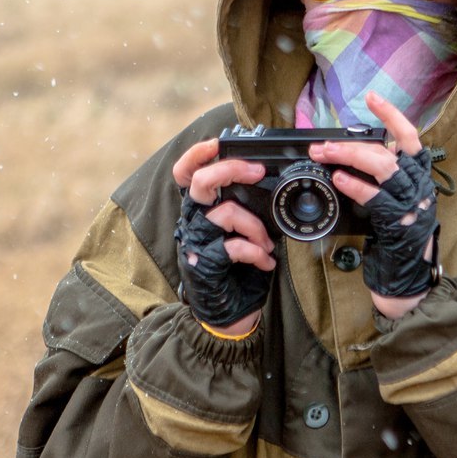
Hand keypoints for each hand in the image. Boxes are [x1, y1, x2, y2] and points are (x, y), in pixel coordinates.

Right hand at [172, 138, 275, 333]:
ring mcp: (197, 243)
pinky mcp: (205, 264)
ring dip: (255, 225)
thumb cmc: (237, 271)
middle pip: (201, 182)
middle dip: (230, 169)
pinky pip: (233, 246)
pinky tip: (264, 262)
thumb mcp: (244, 233)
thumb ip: (247, 209)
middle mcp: (193, 222)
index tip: (218, 142)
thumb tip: (269, 187)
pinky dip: (256, 252)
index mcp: (201, 210)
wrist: (229, 315)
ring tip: (266, 243)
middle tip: (257, 171)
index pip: (186, 174)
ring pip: (224, 212)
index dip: (197, 154)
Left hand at [309, 92, 439, 318]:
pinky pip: (376, 198)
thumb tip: (344, 155)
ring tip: (325, 156)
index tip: (372, 98)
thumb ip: (379, 175)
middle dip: (351, 143)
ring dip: (350, 157)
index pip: (408, 136)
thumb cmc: (398, 231)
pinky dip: (356, 186)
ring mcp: (410, 203)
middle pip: (388, 150)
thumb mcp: (394, 197)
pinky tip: (339, 180)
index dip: (391, 115)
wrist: (408, 271)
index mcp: (417, 174)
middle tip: (322, 145)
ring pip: (383, 168)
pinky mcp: (399, 221)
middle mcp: (418, 184)